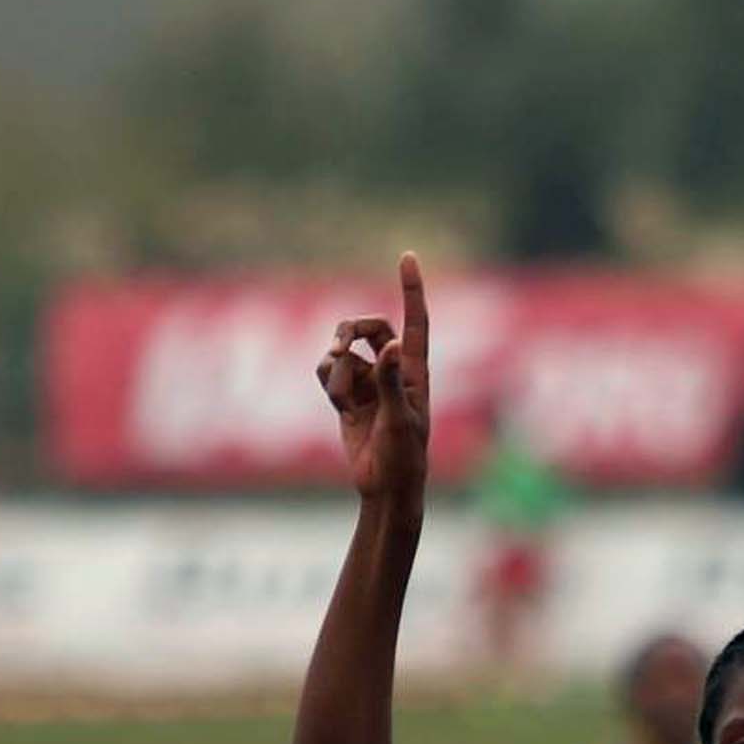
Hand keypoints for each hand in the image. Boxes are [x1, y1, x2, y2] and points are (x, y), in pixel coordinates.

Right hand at [316, 253, 430, 505]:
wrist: (385, 488)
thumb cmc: (404, 457)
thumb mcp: (400, 420)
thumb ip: (391, 382)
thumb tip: (389, 346)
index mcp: (414, 371)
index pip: (415, 321)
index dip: (411, 289)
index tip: (407, 256)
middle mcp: (391, 370)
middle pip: (367, 327)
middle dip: (349, 329)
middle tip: (338, 344)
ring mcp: (368, 382)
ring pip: (341, 354)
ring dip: (336, 371)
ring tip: (343, 402)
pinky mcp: (347, 396)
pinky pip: (328, 372)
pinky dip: (328, 383)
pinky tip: (338, 405)